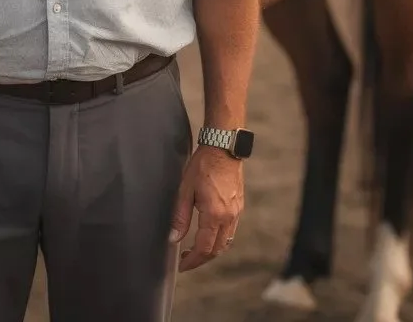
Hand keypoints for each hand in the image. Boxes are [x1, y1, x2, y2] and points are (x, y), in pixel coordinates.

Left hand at [169, 146, 243, 271]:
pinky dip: (219, 239)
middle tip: (186, 260)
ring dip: (211, 250)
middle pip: (216, 250)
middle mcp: (229, 217)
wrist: (224, 147)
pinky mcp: (239, 207)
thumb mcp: (185, 189)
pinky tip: (208, 234)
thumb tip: (173, 238)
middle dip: (201, 259)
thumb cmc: (203, 165)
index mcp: (214, 215)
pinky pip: (230, 231)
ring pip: (225, 242)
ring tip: (195, 250)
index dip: (192, 260)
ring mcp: (236, 213)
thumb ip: (180, 216)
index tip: (182, 266)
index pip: (203, 248)